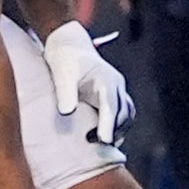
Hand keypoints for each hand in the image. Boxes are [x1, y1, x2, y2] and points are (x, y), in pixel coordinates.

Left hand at [42, 22, 131, 142]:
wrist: (68, 44)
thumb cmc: (65, 58)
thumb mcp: (62, 74)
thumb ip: (65, 93)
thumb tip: (67, 113)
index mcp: (106, 79)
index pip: (112, 106)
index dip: (109, 124)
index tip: (106, 141)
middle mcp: (116, 86)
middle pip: (124, 114)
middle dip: (113, 131)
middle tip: (92, 144)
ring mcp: (115, 91)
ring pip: (126, 116)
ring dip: (117, 131)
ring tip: (97, 143)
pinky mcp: (110, 96)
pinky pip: (119, 115)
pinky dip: (114, 127)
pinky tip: (99, 137)